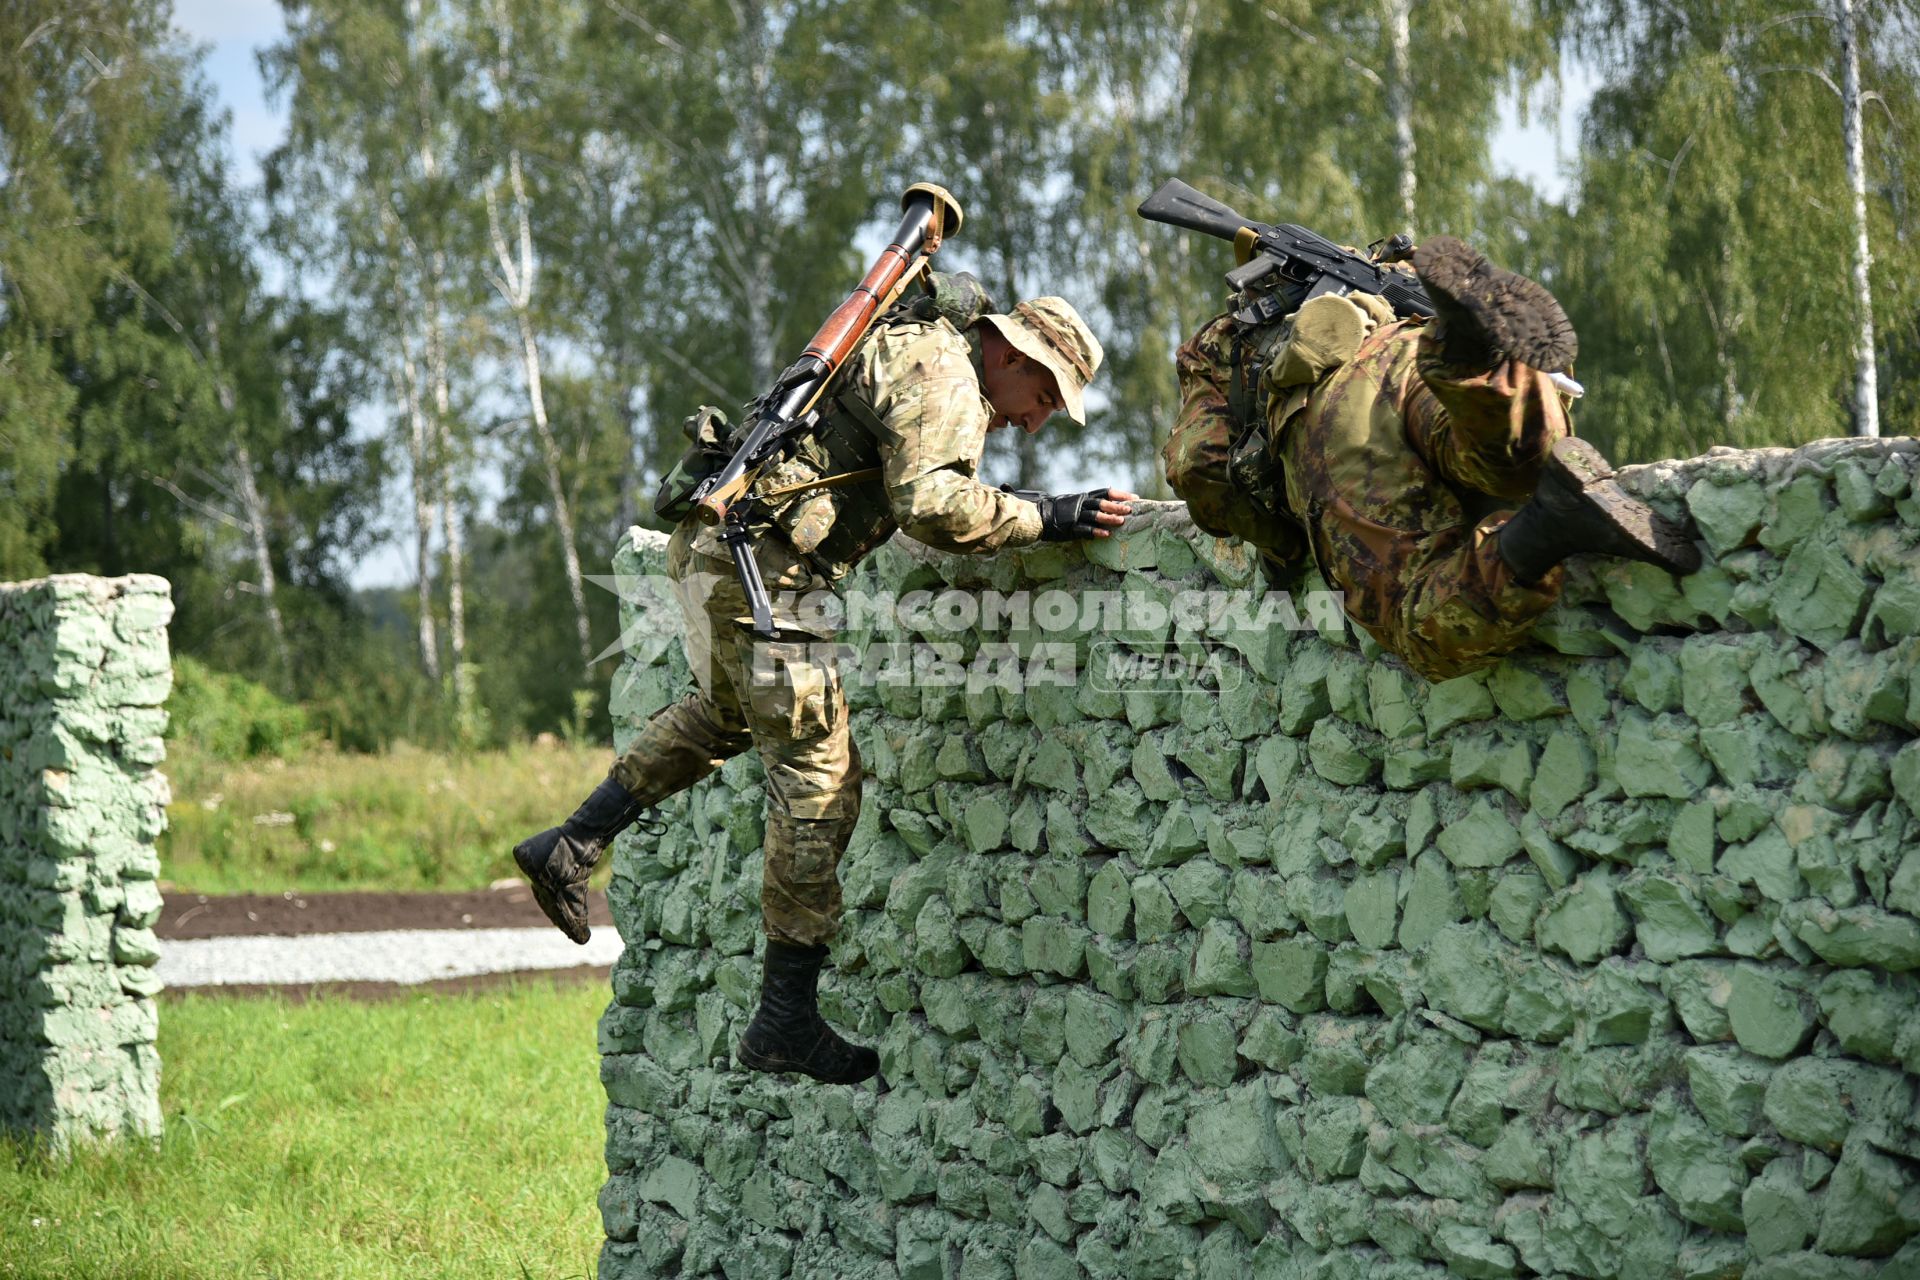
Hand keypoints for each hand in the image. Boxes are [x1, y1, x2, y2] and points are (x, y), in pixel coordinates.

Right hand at [1005, 486, 1137, 540]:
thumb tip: (1105, 506)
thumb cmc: (1055, 510)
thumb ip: (1087, 504)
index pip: (1104, 492)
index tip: (1134, 497)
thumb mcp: (1073, 502)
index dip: (1120, 494)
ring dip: (1109, 518)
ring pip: (1094, 515)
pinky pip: (1084, 530)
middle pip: (1102, 503)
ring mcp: (1074, 516)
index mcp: (1082, 497)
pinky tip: (1106, 535)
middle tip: (1130, 510)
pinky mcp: (1069, 528)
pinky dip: (1095, 532)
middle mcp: (1080, 504)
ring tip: (1121, 522)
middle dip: (1116, 506)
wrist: (1036, 516)